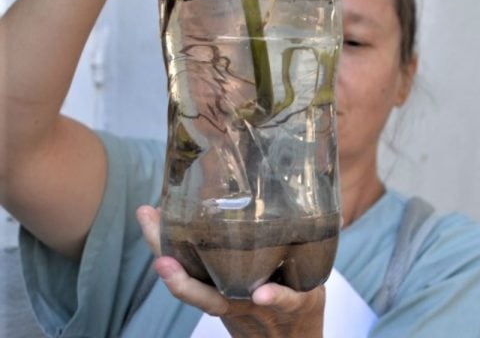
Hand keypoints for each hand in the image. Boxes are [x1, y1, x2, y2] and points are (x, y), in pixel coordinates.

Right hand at [136, 206, 324, 337]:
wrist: (302, 334)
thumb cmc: (275, 292)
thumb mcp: (251, 269)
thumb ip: (240, 240)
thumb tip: (230, 188)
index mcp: (219, 281)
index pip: (183, 260)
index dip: (161, 239)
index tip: (146, 211)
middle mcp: (228, 296)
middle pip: (189, 280)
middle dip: (163, 252)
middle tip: (148, 226)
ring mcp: (255, 304)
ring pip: (218, 300)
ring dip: (192, 286)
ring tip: (172, 266)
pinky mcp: (296, 304)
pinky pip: (283, 301)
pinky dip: (273, 297)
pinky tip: (263, 294)